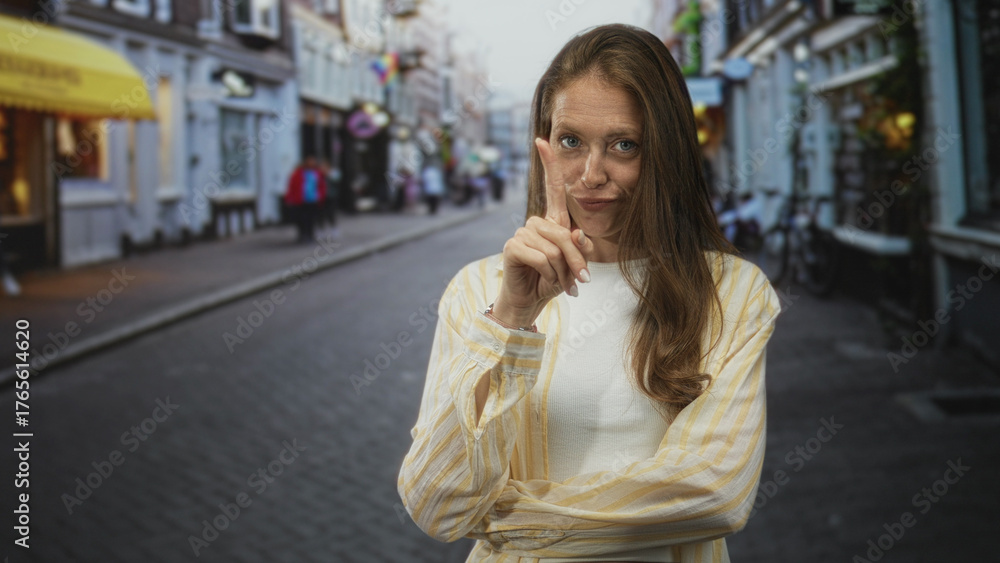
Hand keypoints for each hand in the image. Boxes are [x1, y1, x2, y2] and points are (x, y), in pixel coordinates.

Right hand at [492, 138, 594, 326]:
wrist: (530, 300)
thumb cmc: (552, 281)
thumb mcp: (573, 266)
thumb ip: (579, 249)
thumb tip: (578, 234)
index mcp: (552, 222)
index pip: (551, 188)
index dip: (548, 164)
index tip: (542, 140)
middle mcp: (535, 224)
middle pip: (564, 234)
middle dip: (576, 261)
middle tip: (580, 282)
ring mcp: (522, 233)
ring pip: (554, 249)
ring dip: (561, 272)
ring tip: (557, 283)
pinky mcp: (513, 247)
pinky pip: (541, 257)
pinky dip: (548, 274)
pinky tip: (543, 280)